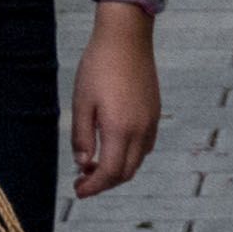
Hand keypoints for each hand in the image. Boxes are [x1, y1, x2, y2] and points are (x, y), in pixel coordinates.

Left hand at [70, 15, 159, 197]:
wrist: (126, 39)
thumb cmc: (98, 67)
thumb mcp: (81, 101)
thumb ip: (81, 135)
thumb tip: (82, 163)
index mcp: (120, 130)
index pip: (109, 172)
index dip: (93, 186)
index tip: (78, 191)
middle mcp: (141, 132)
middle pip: (125, 172)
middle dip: (104, 182)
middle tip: (82, 181)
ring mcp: (151, 124)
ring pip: (136, 161)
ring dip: (116, 170)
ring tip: (93, 166)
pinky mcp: (154, 114)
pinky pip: (144, 147)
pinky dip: (128, 156)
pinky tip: (112, 148)